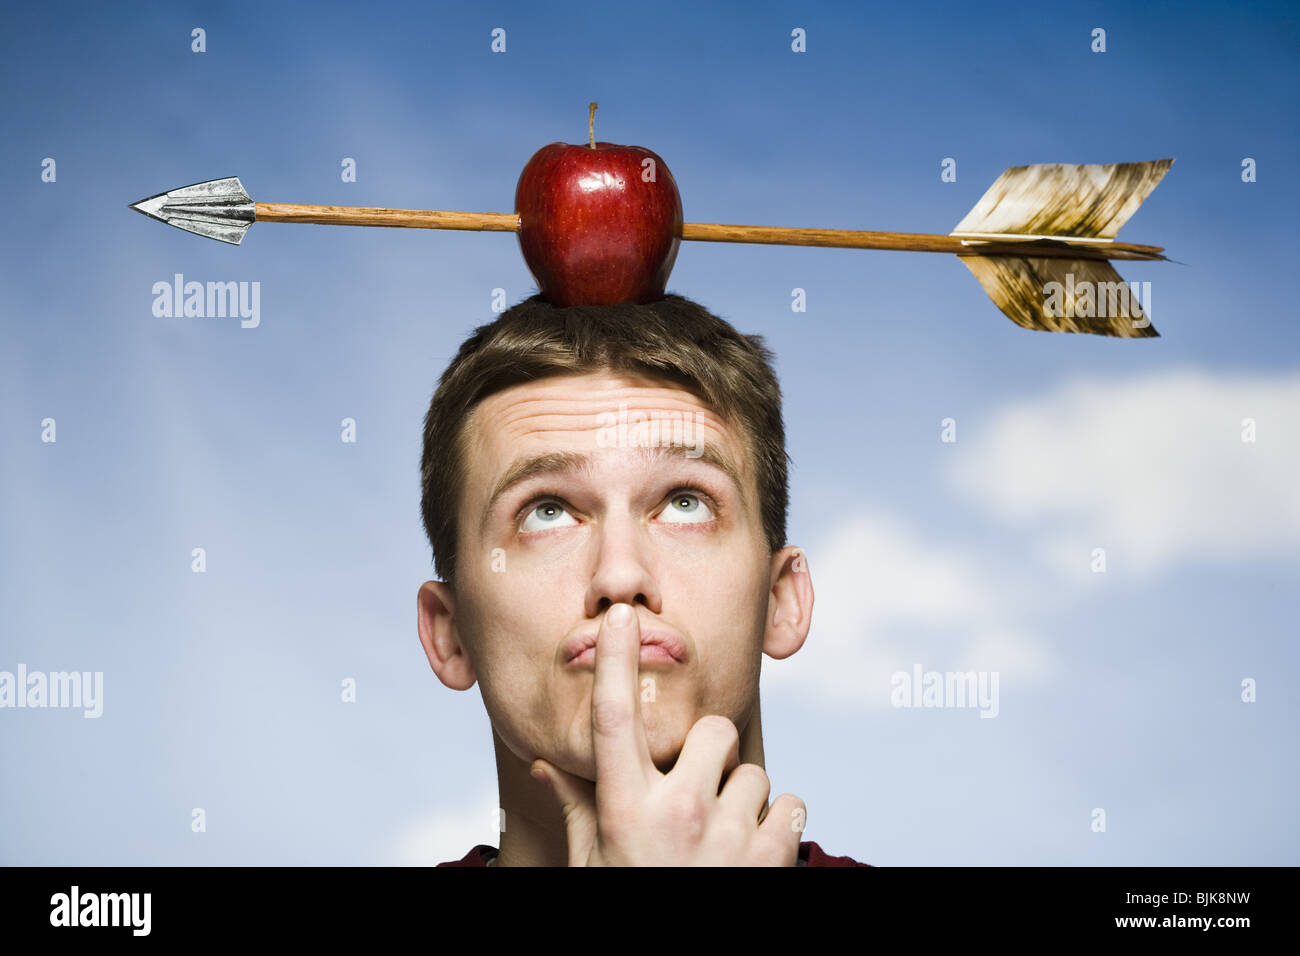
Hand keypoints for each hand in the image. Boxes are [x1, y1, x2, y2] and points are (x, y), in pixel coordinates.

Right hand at [531, 602, 805, 865]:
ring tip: (721, 841)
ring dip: (744, 800)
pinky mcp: (773, 858)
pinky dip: (778, 825)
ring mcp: (729, 836)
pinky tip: (752, 853)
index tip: (623, 616)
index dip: (615, 662)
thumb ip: (580, 809)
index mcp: (624, 811)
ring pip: (755, 773)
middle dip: (710, 754)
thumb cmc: (627, 904)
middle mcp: (677, 813)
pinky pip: (791, 806)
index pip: (612, 720)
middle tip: (697, 794)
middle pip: (713, 731)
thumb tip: (548, 764)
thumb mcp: (594, 866)